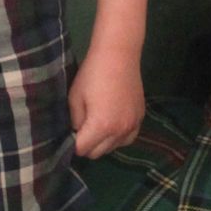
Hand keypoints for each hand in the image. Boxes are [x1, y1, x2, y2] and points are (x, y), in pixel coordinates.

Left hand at [70, 46, 144, 161]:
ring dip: (103, 142)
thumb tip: (77, 134)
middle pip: (97, 153)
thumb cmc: (92, 75)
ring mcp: (132, 126)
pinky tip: (112, 125)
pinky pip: (127, 139)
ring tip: (98, 126)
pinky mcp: (140, 119)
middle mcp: (119, 131)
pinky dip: (118, 137)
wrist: (118, 56)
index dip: (72, 144)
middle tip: (82, 129)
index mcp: (101, 126)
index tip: (70, 133)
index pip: (82, 150)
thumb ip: (75, 122)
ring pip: (113, 148)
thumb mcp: (74, 99)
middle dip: (87, 145)